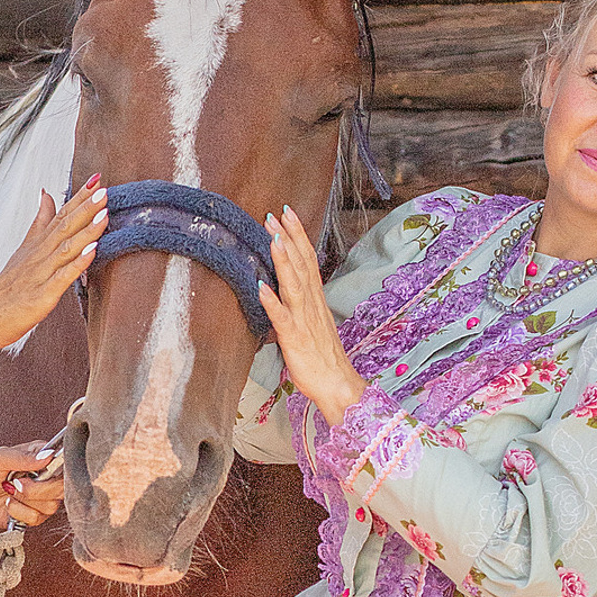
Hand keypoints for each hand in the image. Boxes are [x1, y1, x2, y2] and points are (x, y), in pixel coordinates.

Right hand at [0, 180, 107, 373]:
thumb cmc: (6, 288)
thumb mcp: (24, 249)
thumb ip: (40, 222)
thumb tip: (47, 194)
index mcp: (37, 244)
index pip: (60, 215)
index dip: (79, 197)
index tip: (97, 178)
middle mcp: (39, 255)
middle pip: (64, 227)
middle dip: (85, 207)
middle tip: (103, 188)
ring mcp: (40, 275)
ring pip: (66, 247)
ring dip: (86, 229)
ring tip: (104, 212)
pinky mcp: (41, 296)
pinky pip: (62, 277)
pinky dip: (78, 263)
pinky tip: (93, 250)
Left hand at [0, 442, 65, 550]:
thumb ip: (23, 457)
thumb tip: (47, 456)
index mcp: (41, 457)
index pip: (63, 463)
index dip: (56, 470)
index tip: (39, 472)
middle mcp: (46, 478)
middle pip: (60, 488)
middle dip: (37, 489)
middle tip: (16, 483)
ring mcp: (41, 498)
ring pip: (50, 505)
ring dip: (24, 500)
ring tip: (8, 492)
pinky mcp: (34, 515)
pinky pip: (36, 518)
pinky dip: (18, 512)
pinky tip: (7, 504)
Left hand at [259, 205, 366, 427]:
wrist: (337, 383)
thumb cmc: (322, 356)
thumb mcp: (311, 322)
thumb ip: (301, 303)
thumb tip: (287, 287)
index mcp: (315, 298)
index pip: (307, 259)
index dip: (297, 235)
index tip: (286, 213)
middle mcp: (311, 304)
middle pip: (301, 264)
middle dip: (288, 238)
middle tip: (275, 214)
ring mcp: (303, 320)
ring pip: (293, 284)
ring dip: (282, 260)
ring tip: (272, 238)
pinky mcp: (295, 338)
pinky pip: (282, 317)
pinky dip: (271, 301)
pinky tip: (260, 285)